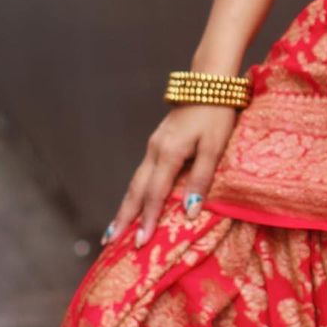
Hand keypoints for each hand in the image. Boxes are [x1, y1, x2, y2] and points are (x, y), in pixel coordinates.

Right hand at [100, 104, 238, 248]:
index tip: (140, 244)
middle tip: (110, 244)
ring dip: (126, 206)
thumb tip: (189, 211)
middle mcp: (155, 151)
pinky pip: (142, 172)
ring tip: (115, 229)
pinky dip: (135, 192)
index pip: (155, 195)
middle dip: (124, 218)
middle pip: (135, 190)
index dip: (148, 220)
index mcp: (168, 153)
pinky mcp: (158, 141)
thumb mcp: (214, 146)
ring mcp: (154, 145)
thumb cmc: (216, 114)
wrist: (209, 82)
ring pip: (136, 181)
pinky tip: (135, 201)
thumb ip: (201, 177)